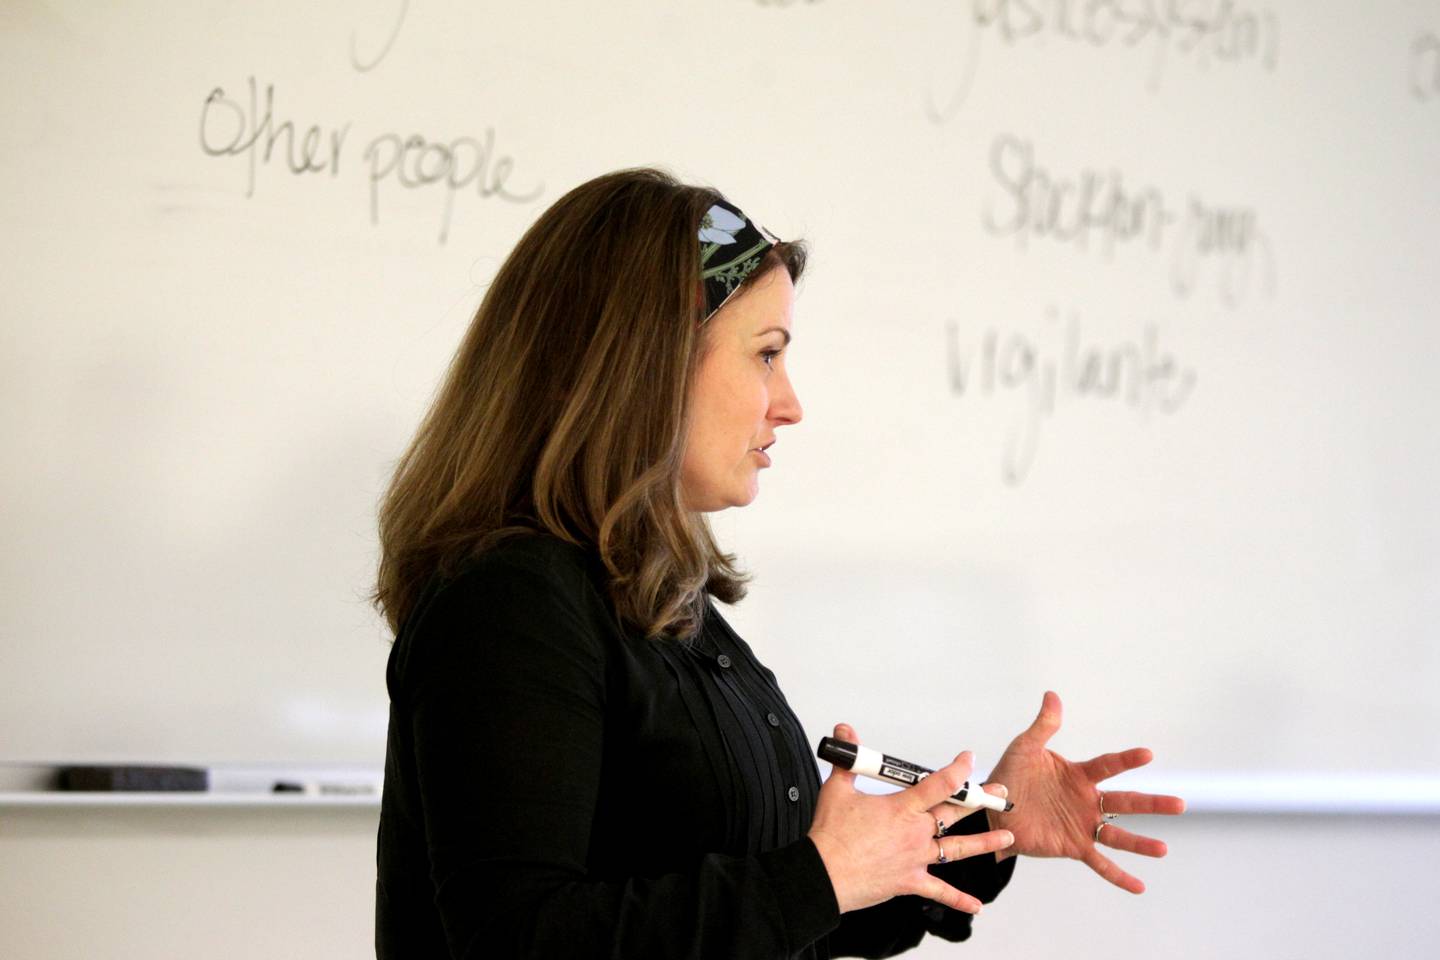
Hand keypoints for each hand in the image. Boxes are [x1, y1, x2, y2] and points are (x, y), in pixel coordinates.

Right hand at [808, 723, 1014, 914]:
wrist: (824, 875)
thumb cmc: (829, 836)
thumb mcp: (837, 790)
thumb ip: (848, 760)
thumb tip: (844, 731)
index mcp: (902, 809)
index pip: (938, 784)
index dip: (957, 769)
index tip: (968, 759)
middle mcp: (915, 833)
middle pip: (955, 813)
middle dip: (980, 800)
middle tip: (1000, 793)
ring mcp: (916, 858)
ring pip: (957, 850)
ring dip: (984, 843)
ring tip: (1007, 837)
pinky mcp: (910, 881)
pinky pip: (939, 891)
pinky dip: (959, 900)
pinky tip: (977, 906)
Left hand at [985, 692, 1185, 893]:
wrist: (991, 811)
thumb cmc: (1009, 776)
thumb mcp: (1025, 748)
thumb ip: (1043, 726)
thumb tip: (1052, 695)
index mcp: (1078, 776)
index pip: (1107, 766)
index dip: (1126, 760)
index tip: (1147, 754)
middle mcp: (1087, 801)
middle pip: (1125, 802)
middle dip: (1152, 804)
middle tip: (1180, 804)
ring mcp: (1082, 825)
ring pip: (1118, 835)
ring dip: (1140, 843)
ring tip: (1163, 849)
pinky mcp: (1072, 846)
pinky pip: (1100, 863)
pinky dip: (1119, 876)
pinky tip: (1139, 887)